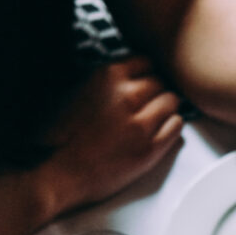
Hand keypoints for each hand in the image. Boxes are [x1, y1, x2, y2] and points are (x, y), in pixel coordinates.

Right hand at [39, 58, 183, 214]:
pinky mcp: (150, 150)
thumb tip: (121, 80)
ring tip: (158, 117)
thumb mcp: (74, 91)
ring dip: (167, 108)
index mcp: (107, 77)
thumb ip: (101, 83)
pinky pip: (176, 128)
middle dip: (157, 92)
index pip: (143, 62)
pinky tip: (165, 130)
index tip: (144, 83)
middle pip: (160, 83)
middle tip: (151, 104)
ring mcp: (140, 124)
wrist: (59, 172)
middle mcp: (127, 96)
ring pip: (172, 102)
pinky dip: (173, 125)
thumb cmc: (60, 136)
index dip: (145, 74)